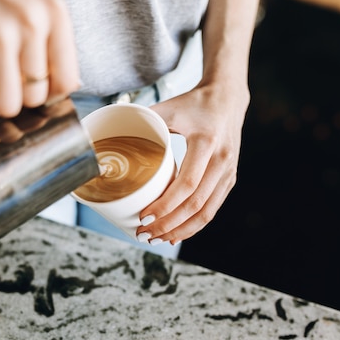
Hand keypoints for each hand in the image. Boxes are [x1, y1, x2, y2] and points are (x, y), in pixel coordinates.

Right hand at [0, 0, 79, 120]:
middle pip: (36, 97)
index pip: (67, 81)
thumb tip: (60, 90)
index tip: (26, 88)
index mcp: (52, 11)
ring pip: (7, 104)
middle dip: (12, 94)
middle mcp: (30, 20)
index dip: (44, 92)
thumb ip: (44, 42)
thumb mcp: (24, 5)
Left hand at [137, 83, 249, 244]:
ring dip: (181, 230)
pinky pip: (212, 209)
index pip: (187, 183)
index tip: (144, 216)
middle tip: (144, 234)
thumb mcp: (169, 107)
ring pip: (207, 212)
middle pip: (196, 204)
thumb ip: (143, 119)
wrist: (228, 99)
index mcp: (206, 142)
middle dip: (169, 225)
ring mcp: (228, 172)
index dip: (166, 205)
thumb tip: (109, 132)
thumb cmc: (195, 103)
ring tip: (158, 239)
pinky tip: (176, 233)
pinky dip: (194, 225)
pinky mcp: (230, 179)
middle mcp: (222, 160)